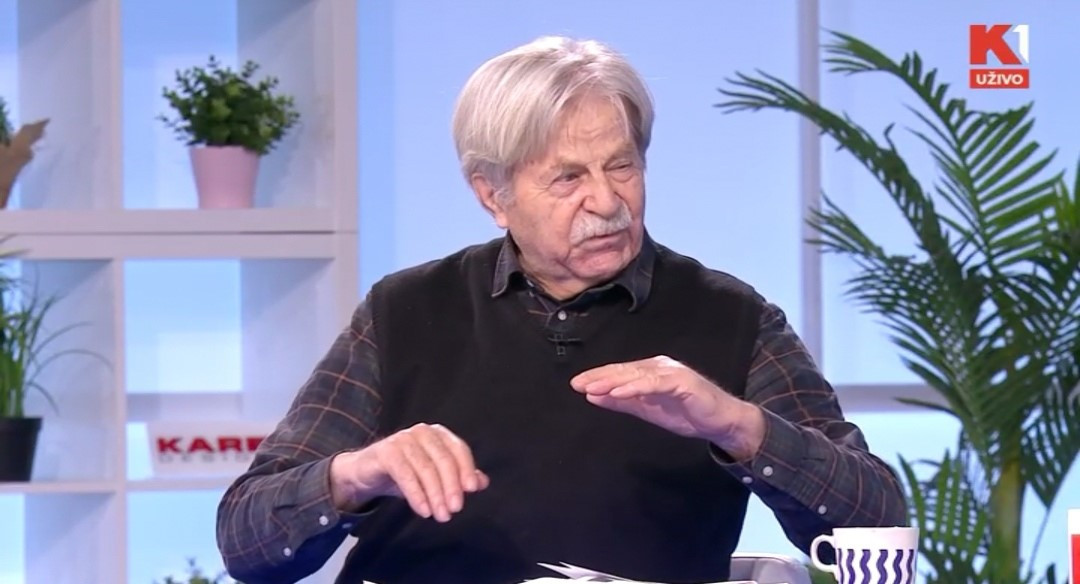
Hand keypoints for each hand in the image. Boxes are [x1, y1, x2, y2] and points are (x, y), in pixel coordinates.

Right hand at [330, 423, 489, 521]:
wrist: (366, 473)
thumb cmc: (406, 473)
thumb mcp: (434, 477)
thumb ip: (458, 478)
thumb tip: (482, 482)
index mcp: (439, 434)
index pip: (459, 449)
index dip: (467, 469)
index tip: (472, 490)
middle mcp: (422, 432)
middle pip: (443, 460)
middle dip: (451, 487)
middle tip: (455, 510)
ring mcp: (403, 439)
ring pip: (425, 468)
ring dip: (435, 494)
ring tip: (440, 515)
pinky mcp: (386, 451)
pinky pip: (405, 473)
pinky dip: (416, 494)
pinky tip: (422, 510)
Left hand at [569, 356, 765, 459]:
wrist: (720, 422)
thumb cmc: (686, 414)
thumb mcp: (648, 409)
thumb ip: (622, 402)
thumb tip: (593, 396)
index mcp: (650, 372)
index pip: (619, 372)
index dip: (598, 377)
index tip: (577, 384)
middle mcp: (659, 367)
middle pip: (624, 370)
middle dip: (600, 377)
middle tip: (578, 383)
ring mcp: (671, 372)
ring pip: (637, 374)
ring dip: (614, 381)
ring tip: (593, 387)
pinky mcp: (682, 382)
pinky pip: (654, 383)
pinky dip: (636, 387)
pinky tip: (620, 392)